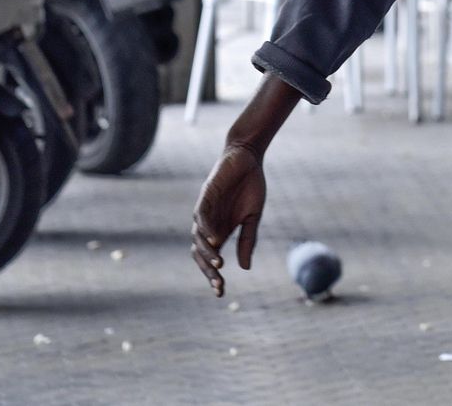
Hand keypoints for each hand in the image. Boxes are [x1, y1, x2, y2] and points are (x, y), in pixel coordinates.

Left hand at [191, 144, 266, 296]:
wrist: (248, 159)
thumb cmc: (250, 187)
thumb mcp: (253, 218)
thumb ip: (247, 241)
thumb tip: (244, 268)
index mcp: (221, 232)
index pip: (212, 259)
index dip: (213, 276)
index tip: (221, 293)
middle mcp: (209, 225)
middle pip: (201, 253)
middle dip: (208, 270)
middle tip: (219, 283)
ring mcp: (205, 212)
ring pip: (199, 238)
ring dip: (207, 252)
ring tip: (219, 264)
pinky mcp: (206, 196)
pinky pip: (201, 216)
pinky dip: (206, 228)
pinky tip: (214, 239)